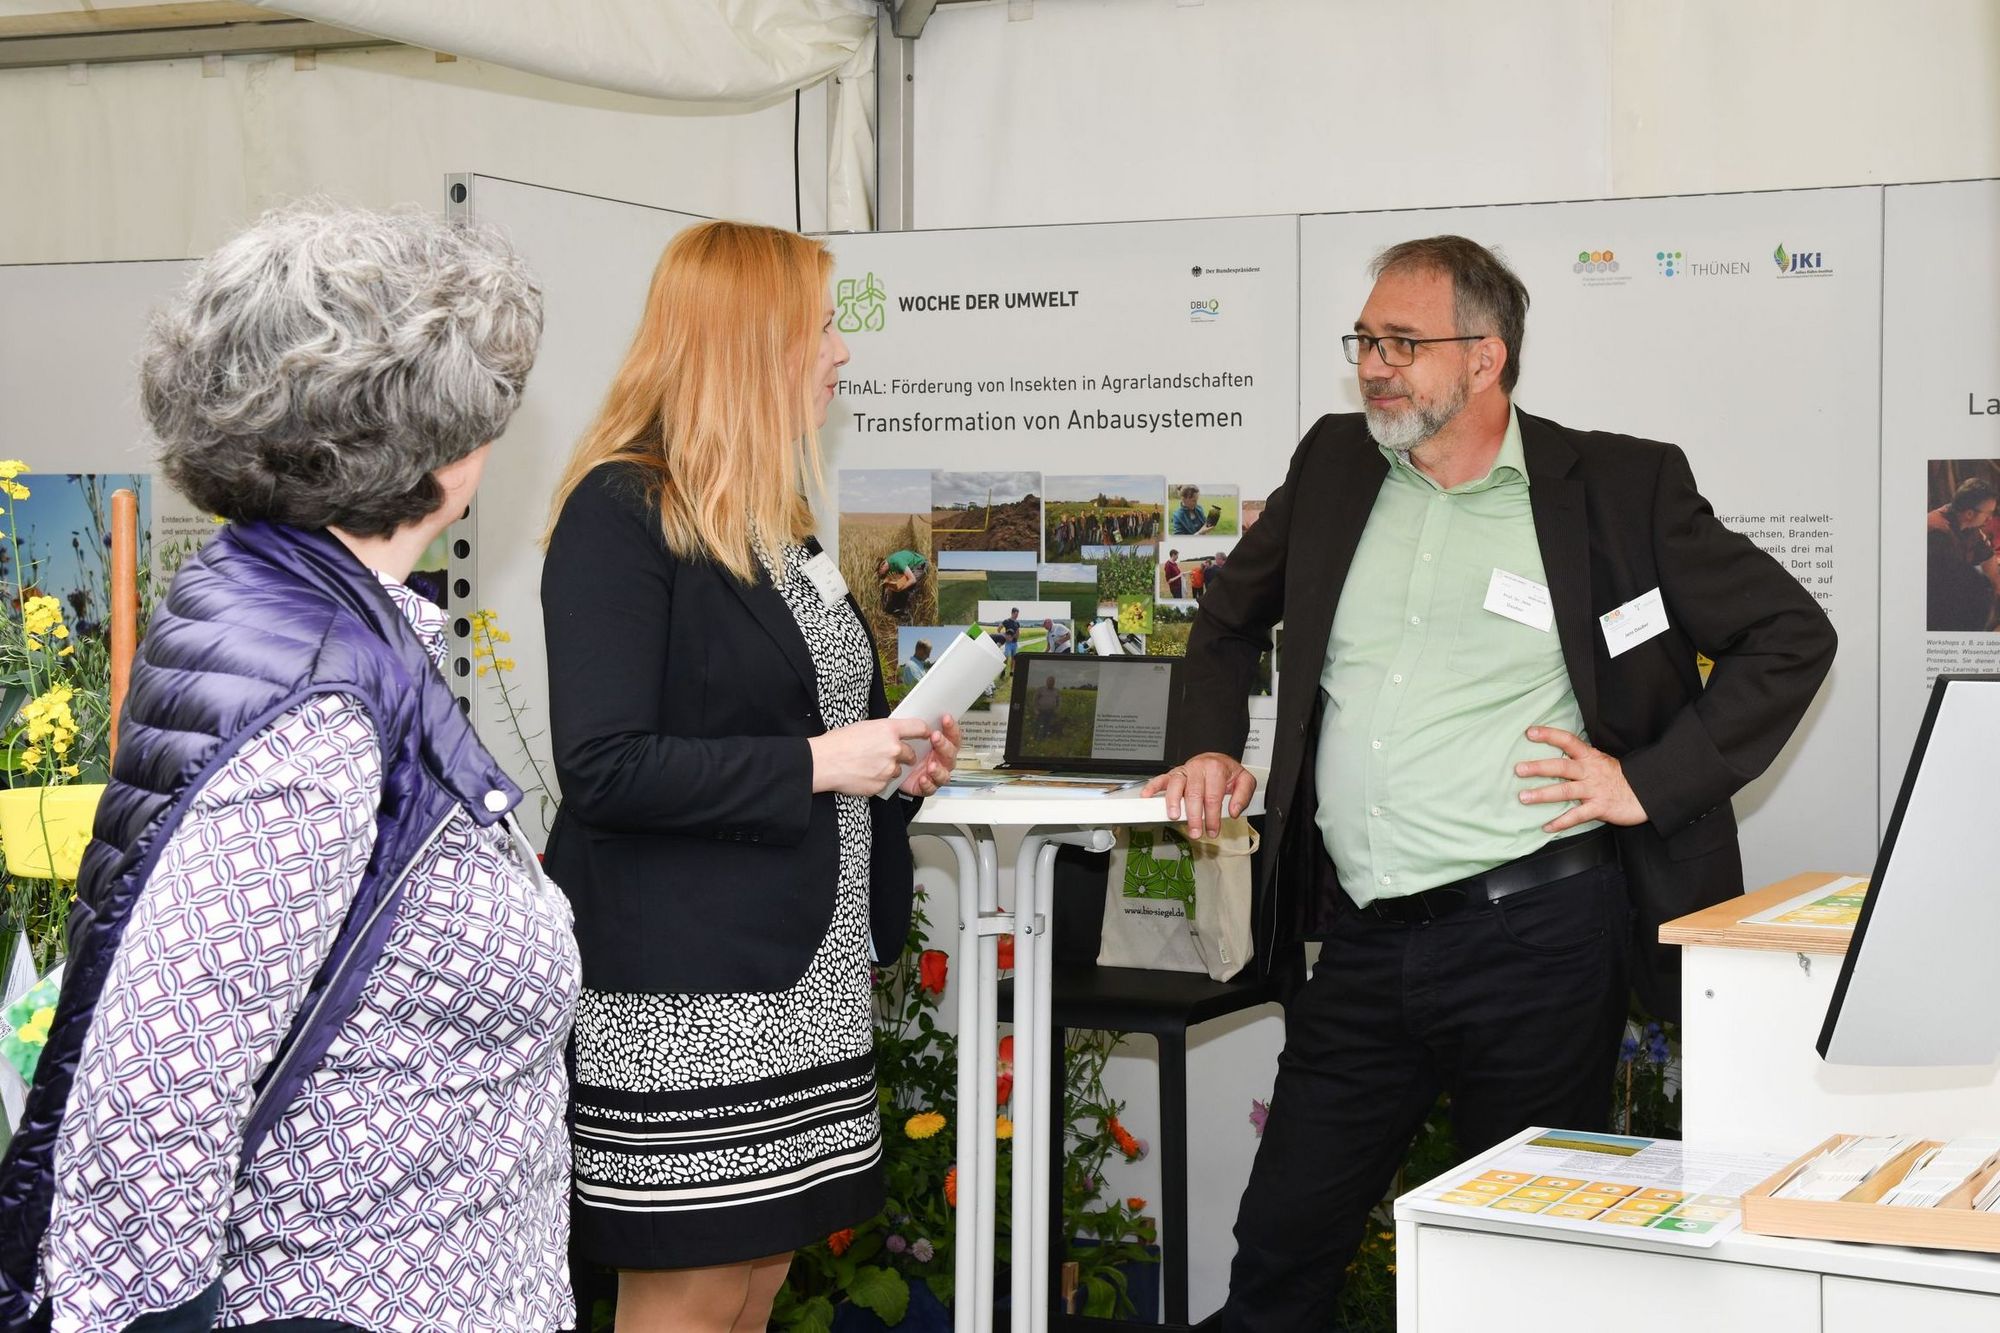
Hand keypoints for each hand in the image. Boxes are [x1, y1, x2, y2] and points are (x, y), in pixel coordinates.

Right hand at [810, 717, 931, 795]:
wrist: (823, 762)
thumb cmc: (838, 742)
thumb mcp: (863, 726)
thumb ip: (883, 731)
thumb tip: (891, 734)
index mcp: (888, 730)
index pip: (918, 727)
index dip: (924, 731)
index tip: (926, 734)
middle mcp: (893, 749)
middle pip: (910, 754)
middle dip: (903, 756)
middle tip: (886, 755)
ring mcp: (888, 769)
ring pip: (897, 770)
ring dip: (888, 769)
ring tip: (867, 765)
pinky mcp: (881, 784)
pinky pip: (885, 782)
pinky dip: (877, 780)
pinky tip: (862, 774)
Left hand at [899, 713, 962, 797]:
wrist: (893, 768)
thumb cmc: (906, 750)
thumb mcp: (910, 735)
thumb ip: (916, 727)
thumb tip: (920, 719)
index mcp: (941, 745)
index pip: (952, 736)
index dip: (951, 727)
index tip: (945, 718)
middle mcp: (942, 760)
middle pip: (951, 754)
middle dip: (944, 745)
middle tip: (935, 737)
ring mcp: (936, 775)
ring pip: (945, 774)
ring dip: (939, 770)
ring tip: (931, 765)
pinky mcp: (927, 787)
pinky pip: (931, 788)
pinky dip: (928, 784)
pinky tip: (923, 779)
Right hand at [1141, 751, 1255, 838]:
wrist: (1216, 760)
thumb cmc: (1227, 772)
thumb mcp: (1244, 780)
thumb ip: (1242, 795)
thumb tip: (1233, 811)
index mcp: (1216, 769)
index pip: (1213, 797)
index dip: (1212, 816)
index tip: (1212, 830)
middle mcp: (1198, 768)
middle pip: (1194, 794)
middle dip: (1194, 816)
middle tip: (1195, 831)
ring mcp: (1184, 770)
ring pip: (1176, 785)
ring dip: (1173, 802)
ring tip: (1174, 816)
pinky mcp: (1174, 773)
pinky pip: (1161, 778)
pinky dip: (1152, 786)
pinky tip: (1147, 795)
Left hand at [1514, 725, 1647, 831]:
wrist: (1646, 793)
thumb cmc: (1618, 778)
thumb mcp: (1599, 762)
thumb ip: (1579, 760)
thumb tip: (1552, 759)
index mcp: (1590, 757)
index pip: (1568, 740)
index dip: (1549, 735)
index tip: (1530, 732)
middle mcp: (1590, 771)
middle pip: (1562, 766)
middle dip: (1539, 767)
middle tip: (1518, 770)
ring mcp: (1594, 790)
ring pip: (1565, 791)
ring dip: (1542, 794)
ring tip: (1523, 797)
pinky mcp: (1600, 807)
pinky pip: (1577, 816)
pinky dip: (1561, 822)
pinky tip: (1546, 826)